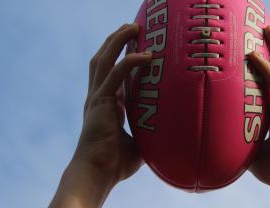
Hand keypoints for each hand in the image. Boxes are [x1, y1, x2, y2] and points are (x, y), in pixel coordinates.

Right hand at [50, 23, 151, 207]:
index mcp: (105, 104)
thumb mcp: (139, 142)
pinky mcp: (100, 102)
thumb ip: (150, 131)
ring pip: (104, 59)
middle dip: (115, 40)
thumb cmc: (116, 164)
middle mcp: (98, 96)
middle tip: (133, 26)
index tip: (135, 43)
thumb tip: (173, 131)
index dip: (120, 55)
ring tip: (133, 27)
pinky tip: (145, 55)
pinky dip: (130, 61)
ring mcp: (97, 97)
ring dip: (117, 40)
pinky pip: (116, 74)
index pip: (111, 72)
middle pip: (103, 58)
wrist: (97, 174)